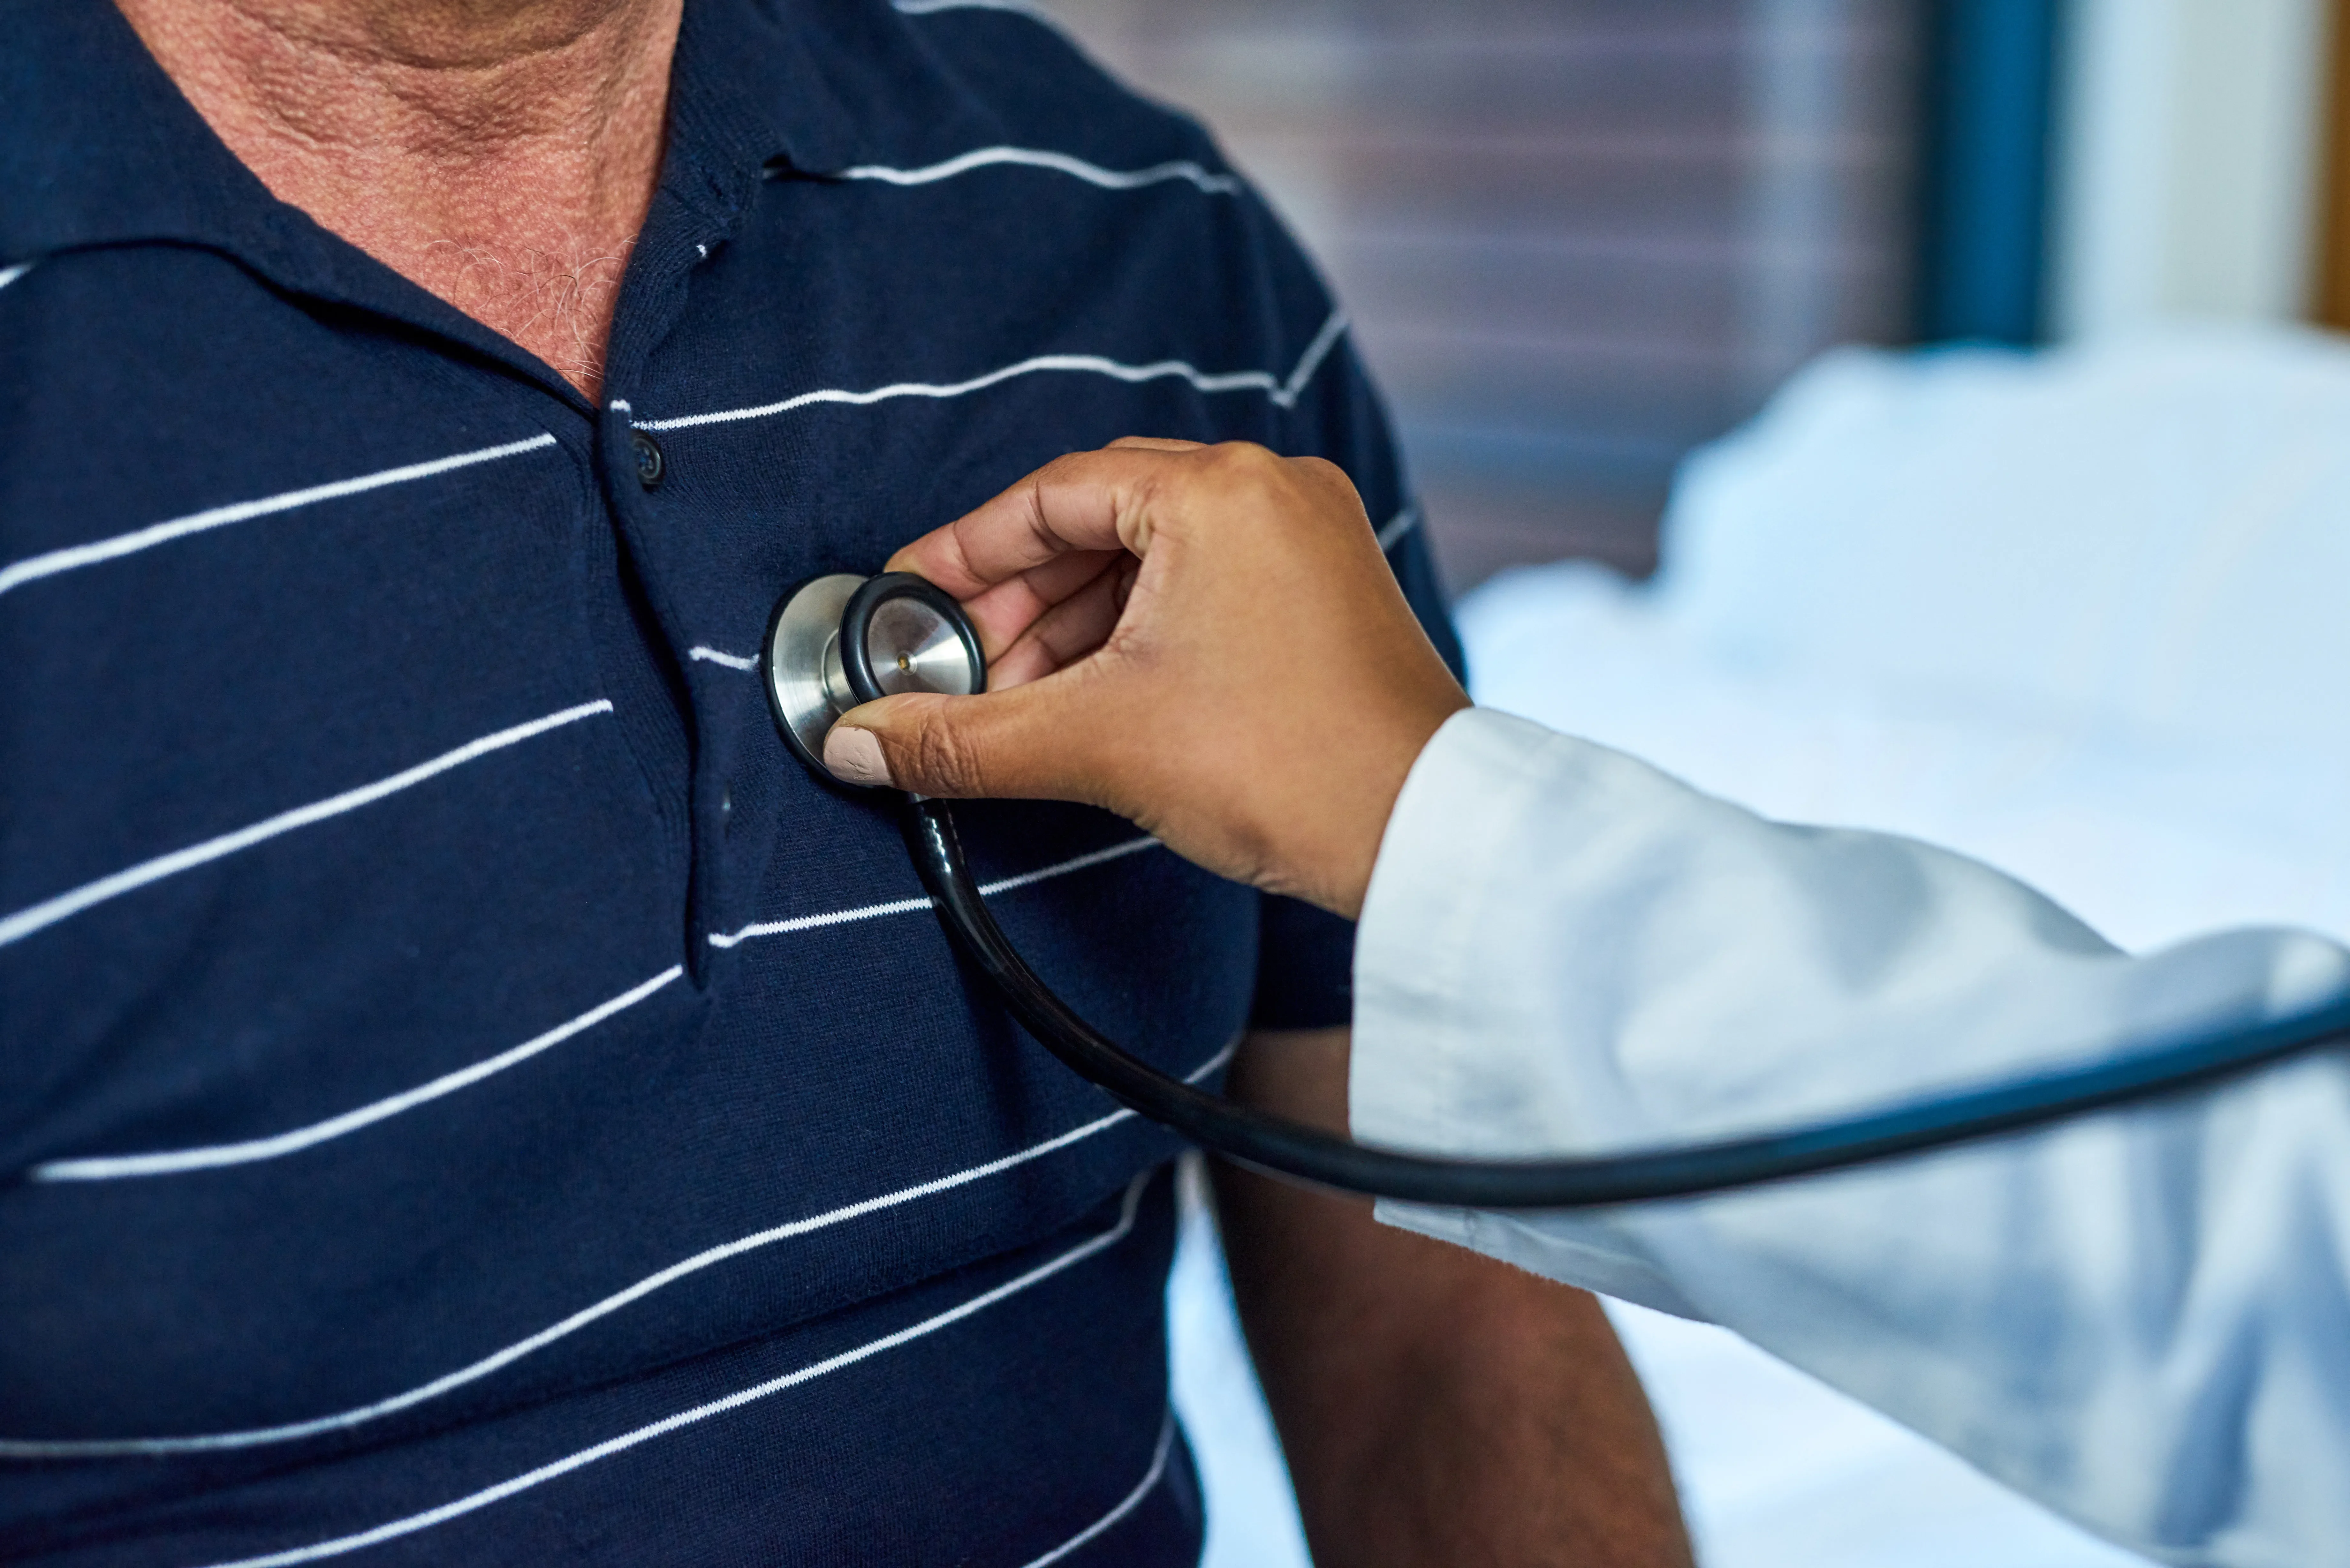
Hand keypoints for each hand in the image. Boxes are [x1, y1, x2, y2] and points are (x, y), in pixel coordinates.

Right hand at [822, 439, 1468, 918]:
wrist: (1425, 835)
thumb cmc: (1286, 768)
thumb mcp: (1096, 743)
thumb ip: (963, 738)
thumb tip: (856, 743)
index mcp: (1218, 490)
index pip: (1050, 498)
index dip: (964, 555)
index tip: (909, 604)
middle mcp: (1272, 491)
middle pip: (1099, 524)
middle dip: (1017, 604)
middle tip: (957, 672)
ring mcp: (1310, 538)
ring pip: (1151, 562)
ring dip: (1074, 628)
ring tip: (1018, 702)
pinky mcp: (1328, 593)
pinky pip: (1205, 588)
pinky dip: (1139, 635)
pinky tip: (1092, 697)